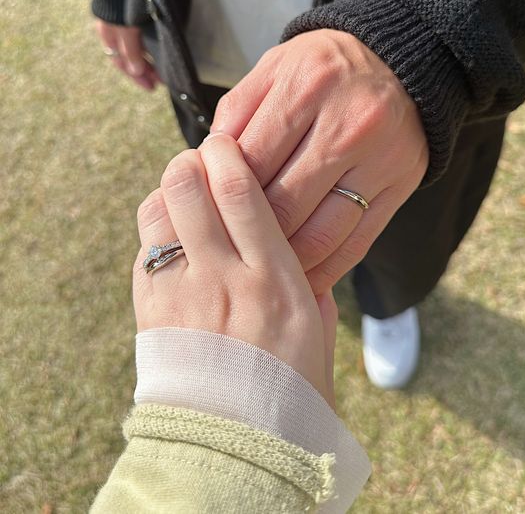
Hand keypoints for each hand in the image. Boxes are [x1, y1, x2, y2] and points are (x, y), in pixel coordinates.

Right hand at [95, 19, 159, 90]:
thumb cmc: (121, 5)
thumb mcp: (126, 30)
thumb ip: (130, 51)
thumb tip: (136, 72)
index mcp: (108, 36)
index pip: (122, 63)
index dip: (136, 77)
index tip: (151, 88)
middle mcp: (115, 31)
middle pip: (131, 58)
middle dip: (146, 71)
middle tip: (161, 81)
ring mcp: (126, 23)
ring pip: (138, 49)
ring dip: (150, 61)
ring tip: (163, 71)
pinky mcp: (137, 16)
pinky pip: (144, 38)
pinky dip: (151, 48)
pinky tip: (160, 53)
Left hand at [134, 134, 337, 405]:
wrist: (238, 442)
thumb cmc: (288, 386)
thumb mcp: (319, 331)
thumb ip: (311, 283)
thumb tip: (299, 252)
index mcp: (273, 278)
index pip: (241, 192)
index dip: (229, 156)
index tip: (227, 144)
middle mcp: (223, 277)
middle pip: (188, 187)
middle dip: (191, 160)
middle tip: (201, 162)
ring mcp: (181, 294)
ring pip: (158, 212)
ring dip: (169, 192)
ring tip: (184, 198)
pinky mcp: (151, 312)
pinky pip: (144, 250)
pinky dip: (156, 232)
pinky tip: (174, 240)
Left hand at [210, 29, 428, 295]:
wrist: (400, 64)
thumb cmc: (325, 70)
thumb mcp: (275, 68)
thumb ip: (236, 113)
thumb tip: (206, 166)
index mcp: (306, 88)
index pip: (250, 163)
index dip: (223, 198)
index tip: (209, 219)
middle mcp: (347, 126)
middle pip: (284, 204)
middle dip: (249, 236)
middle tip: (229, 254)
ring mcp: (378, 162)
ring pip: (319, 235)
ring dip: (284, 263)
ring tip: (259, 274)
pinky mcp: (399, 189)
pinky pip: (355, 245)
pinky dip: (324, 271)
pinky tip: (300, 280)